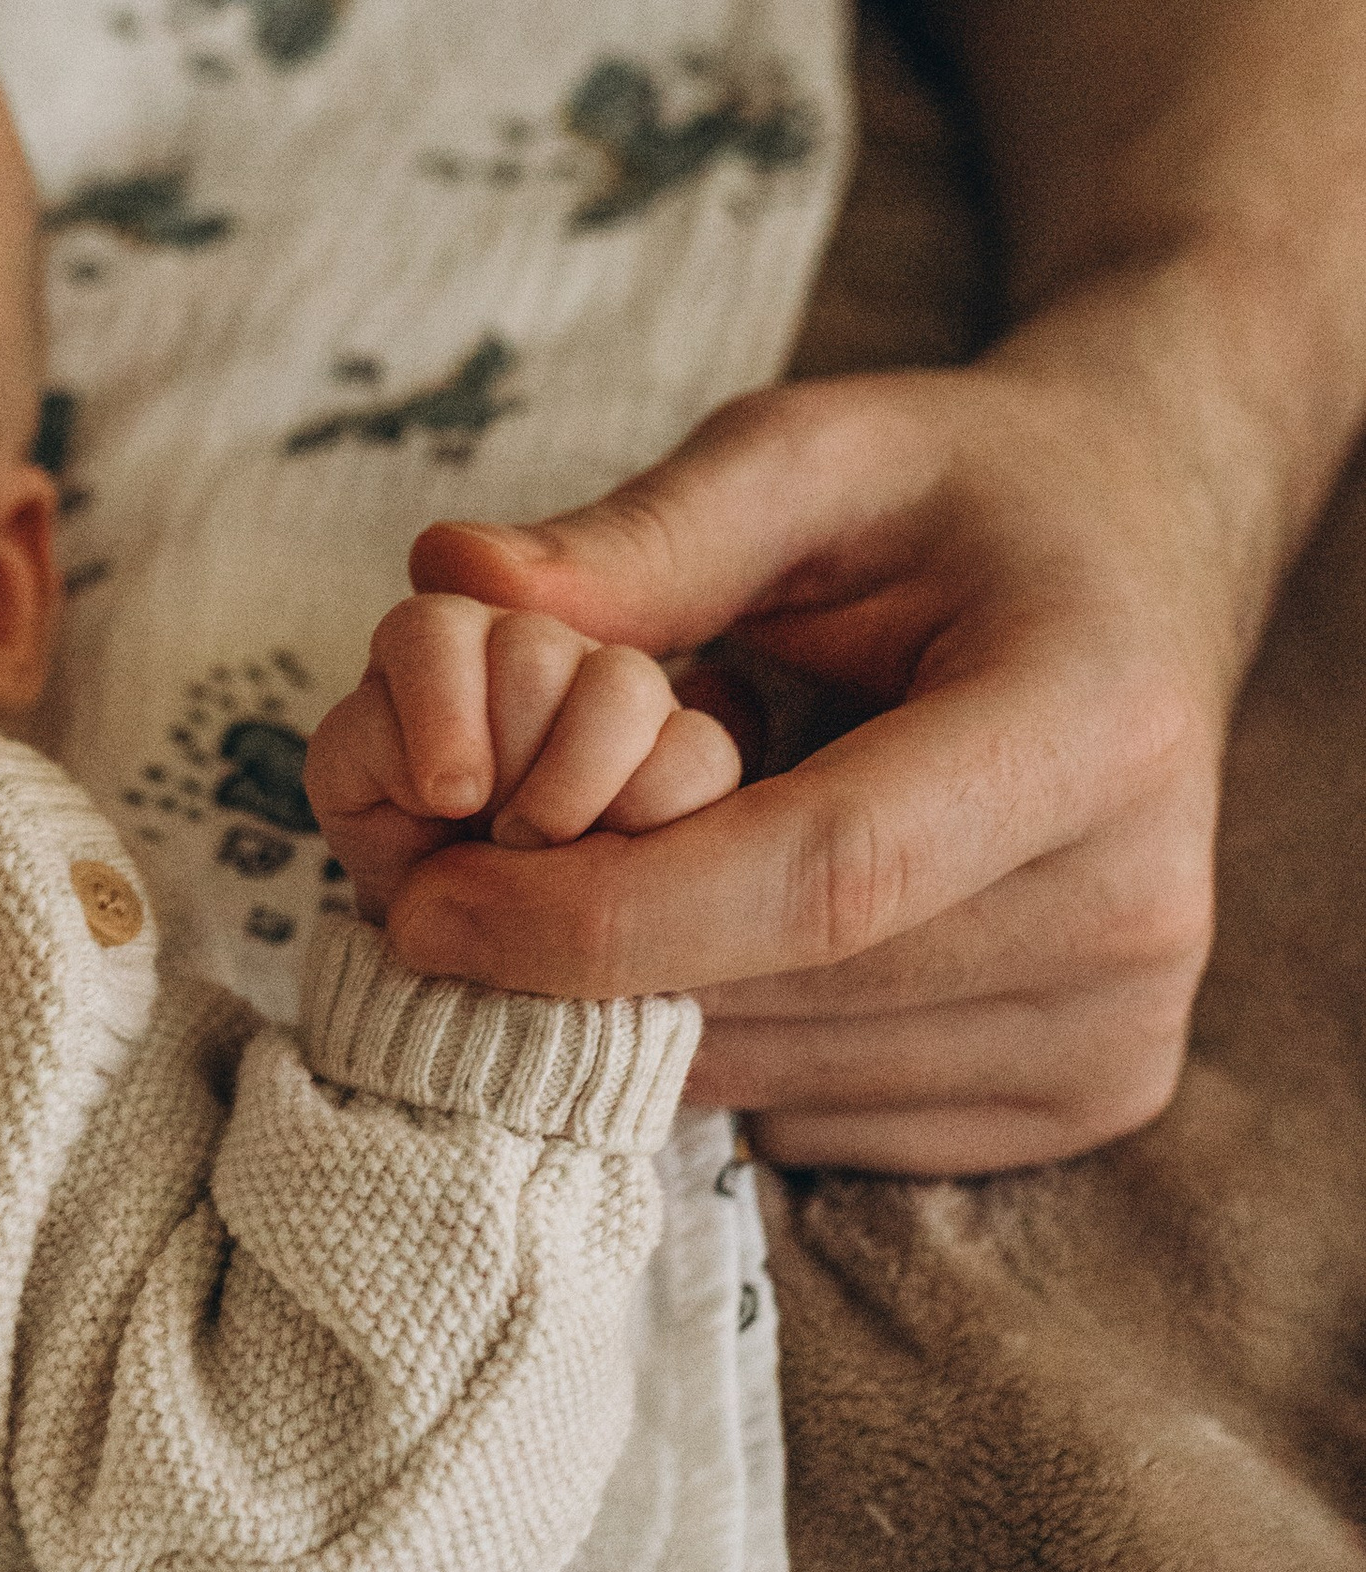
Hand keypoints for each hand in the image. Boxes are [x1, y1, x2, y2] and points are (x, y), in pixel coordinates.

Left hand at [379, 360, 1228, 1176]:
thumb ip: (644, 535)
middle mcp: (1135, 902)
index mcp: (1088, 722)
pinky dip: (729, 1037)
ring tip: (634, 854)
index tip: (428, 903)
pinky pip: (824, 1118)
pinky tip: (738, 921)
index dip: (608, 911)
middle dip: (580, 960)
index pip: (823, 875)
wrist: (1143, 560)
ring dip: (641, 1001)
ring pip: (781, 1080)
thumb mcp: (812, 454)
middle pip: (788, 997)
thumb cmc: (962, 496)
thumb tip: (450, 583)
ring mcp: (1122, 1022)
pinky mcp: (1091, 1093)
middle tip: (449, 875)